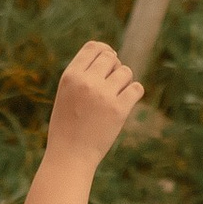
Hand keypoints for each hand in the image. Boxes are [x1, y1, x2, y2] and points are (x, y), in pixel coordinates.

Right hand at [48, 39, 143, 167]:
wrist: (70, 155)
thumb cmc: (67, 124)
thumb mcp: (66, 93)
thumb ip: (83, 73)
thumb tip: (112, 55)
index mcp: (70, 76)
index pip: (93, 47)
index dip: (105, 50)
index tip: (110, 59)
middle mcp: (86, 82)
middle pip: (111, 57)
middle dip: (114, 67)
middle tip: (110, 84)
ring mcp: (103, 95)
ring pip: (126, 72)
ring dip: (124, 81)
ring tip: (115, 96)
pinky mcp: (119, 110)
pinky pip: (136, 88)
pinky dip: (134, 93)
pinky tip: (126, 102)